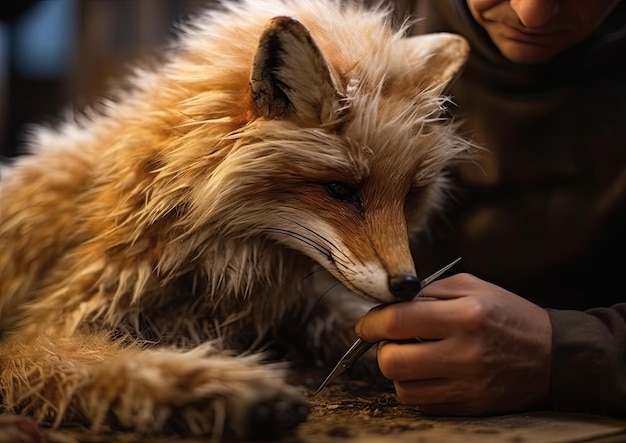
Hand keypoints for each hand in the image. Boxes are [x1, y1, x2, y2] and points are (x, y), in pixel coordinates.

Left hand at [355, 273, 551, 415]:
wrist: (554, 357)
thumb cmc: (508, 315)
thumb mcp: (472, 287)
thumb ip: (427, 292)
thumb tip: (387, 304)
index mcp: (465, 315)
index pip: (396, 321)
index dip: (371, 322)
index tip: (366, 324)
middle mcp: (465, 353)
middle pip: (392, 361)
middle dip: (381, 349)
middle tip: (391, 340)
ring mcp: (467, 386)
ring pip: (402, 387)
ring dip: (399, 370)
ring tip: (413, 355)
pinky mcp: (469, 407)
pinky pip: (422, 403)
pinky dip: (417, 387)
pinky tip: (430, 371)